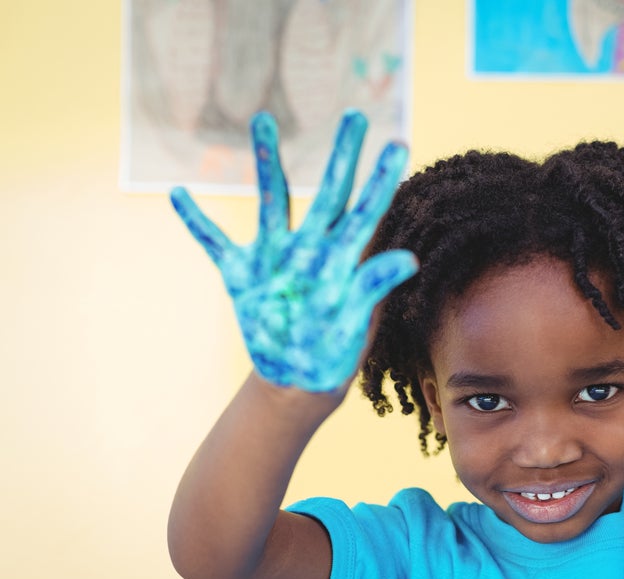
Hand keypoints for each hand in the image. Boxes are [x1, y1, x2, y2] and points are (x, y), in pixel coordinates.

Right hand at [170, 111, 416, 391]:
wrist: (295, 380)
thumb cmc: (332, 353)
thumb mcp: (354, 324)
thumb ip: (372, 287)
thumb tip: (408, 259)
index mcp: (342, 261)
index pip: (367, 212)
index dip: (381, 179)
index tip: (398, 143)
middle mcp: (311, 249)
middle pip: (329, 193)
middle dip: (342, 155)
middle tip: (356, 116)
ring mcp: (274, 258)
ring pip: (271, 201)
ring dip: (266, 162)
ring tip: (263, 120)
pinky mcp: (242, 275)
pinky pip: (215, 242)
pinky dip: (196, 221)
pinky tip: (177, 194)